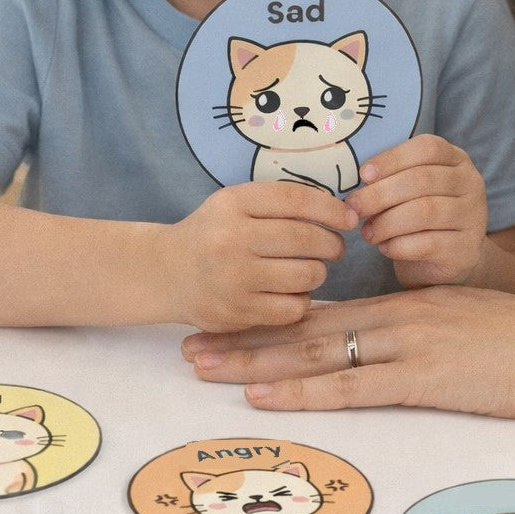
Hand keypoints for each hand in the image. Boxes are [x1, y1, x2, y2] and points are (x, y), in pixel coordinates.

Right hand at [161, 182, 357, 330]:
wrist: (166, 273)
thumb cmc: (214, 234)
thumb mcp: (236, 204)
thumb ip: (281, 204)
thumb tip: (343, 214)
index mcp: (233, 203)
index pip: (296, 200)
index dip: (331, 209)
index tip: (348, 218)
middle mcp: (231, 238)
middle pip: (307, 239)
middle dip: (331, 244)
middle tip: (333, 249)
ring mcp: (233, 278)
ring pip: (306, 275)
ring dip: (317, 273)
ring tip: (308, 270)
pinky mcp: (236, 312)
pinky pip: (293, 308)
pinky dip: (300, 301)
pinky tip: (289, 293)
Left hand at [181, 286, 514, 416]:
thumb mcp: (463, 322)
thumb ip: (421, 330)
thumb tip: (386, 346)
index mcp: (404, 304)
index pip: (323, 311)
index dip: (270, 319)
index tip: (227, 326)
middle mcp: (396, 317)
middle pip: (305, 326)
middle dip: (244, 337)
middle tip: (192, 345)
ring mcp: (408, 346)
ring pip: (316, 351)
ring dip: (256, 361)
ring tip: (206, 366)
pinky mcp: (424, 380)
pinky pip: (352, 387)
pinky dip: (305, 391)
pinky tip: (267, 396)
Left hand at [345, 135, 488, 287]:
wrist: (446, 261)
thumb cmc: (420, 217)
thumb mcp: (410, 189)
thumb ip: (392, 177)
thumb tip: (359, 179)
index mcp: (456, 159)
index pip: (428, 148)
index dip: (393, 158)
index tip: (364, 174)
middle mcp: (471, 183)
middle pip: (422, 180)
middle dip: (381, 194)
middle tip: (354, 207)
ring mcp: (473, 217)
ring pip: (424, 212)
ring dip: (387, 222)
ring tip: (367, 232)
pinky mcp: (466, 249)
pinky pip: (428, 243)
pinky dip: (398, 246)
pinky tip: (384, 248)